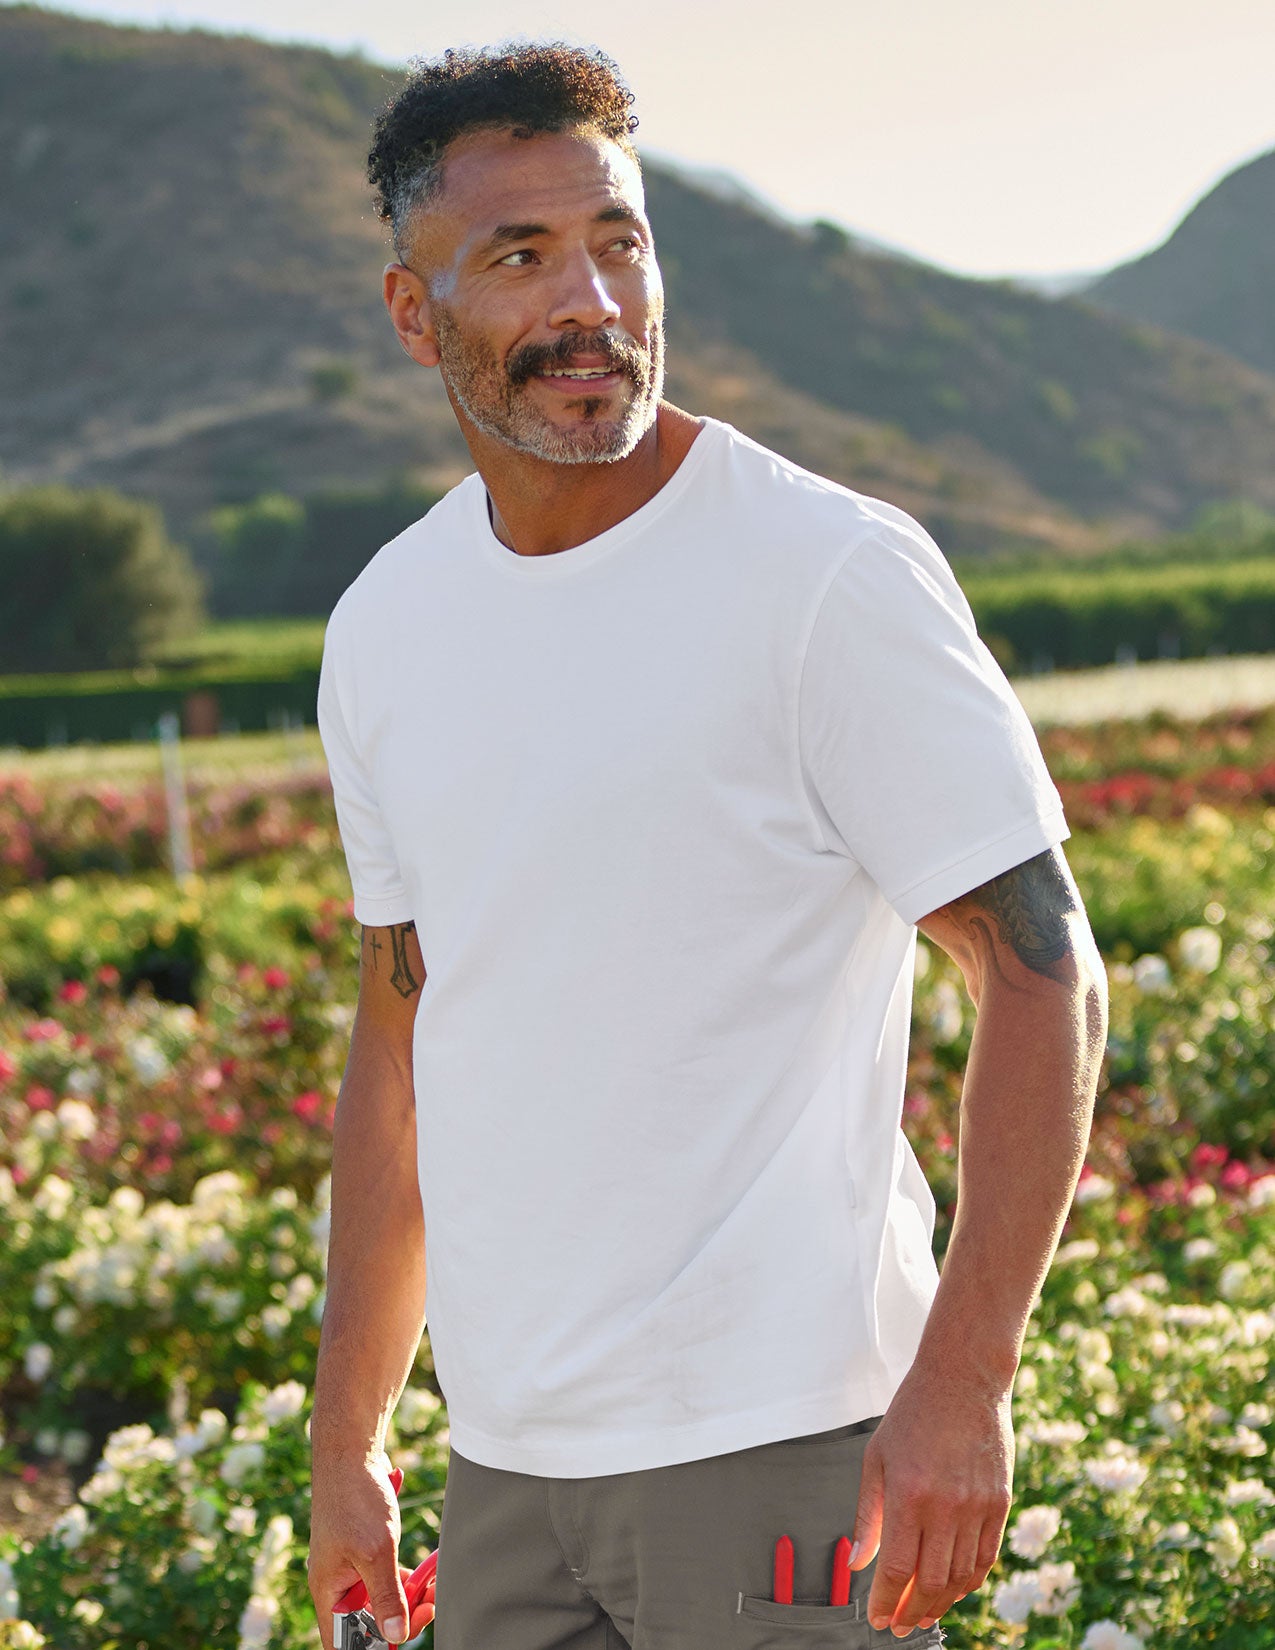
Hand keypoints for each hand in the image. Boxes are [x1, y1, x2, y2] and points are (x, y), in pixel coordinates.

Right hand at [308, 1454, 431, 1647]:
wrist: (353, 1452)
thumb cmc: (355, 1498)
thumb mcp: (375, 1551)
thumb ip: (386, 1595)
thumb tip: (395, 1636)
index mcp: (329, 1591)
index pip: (342, 1640)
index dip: (370, 1646)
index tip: (401, 1636)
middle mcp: (338, 1583)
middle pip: (367, 1621)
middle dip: (399, 1618)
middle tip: (430, 1607)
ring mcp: (353, 1565)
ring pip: (382, 1597)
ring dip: (409, 1597)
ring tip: (436, 1588)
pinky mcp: (368, 1549)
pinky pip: (388, 1575)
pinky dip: (408, 1576)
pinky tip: (429, 1572)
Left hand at [850, 1360, 1013, 1635]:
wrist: (963, 1379)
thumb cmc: (912, 1415)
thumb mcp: (877, 1458)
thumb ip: (868, 1515)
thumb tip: (857, 1564)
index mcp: (908, 1495)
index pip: (896, 1570)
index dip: (885, 1602)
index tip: (876, 1620)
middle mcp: (944, 1507)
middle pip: (929, 1582)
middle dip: (911, 1612)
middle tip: (899, 1626)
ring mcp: (977, 1506)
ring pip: (960, 1577)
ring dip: (940, 1603)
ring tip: (923, 1614)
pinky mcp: (1000, 1503)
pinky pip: (985, 1557)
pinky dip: (969, 1582)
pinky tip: (953, 1590)